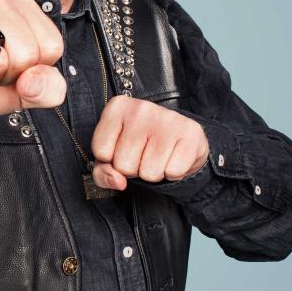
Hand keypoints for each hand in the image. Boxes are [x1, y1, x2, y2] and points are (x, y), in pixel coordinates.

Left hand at [89, 96, 209, 190]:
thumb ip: (102, 173)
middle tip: (143, 154)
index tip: (122, 149)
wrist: (178, 140)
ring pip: (149, 172)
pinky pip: (173, 172)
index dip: (111, 161)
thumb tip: (119, 182)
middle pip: (124, 165)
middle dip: (133, 169)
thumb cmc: (138, 148)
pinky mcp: (190, 132)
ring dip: (153, 173)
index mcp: (117, 108)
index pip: (101, 152)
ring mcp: (167, 118)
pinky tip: (173, 157)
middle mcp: (141, 108)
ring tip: (158, 156)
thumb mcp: (111, 158)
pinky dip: (173, 173)